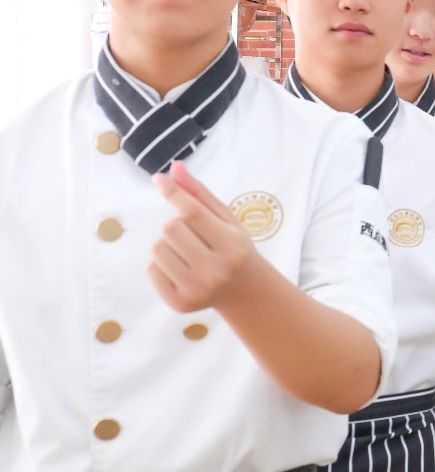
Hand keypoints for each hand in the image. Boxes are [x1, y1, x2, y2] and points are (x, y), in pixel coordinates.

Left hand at [148, 161, 259, 312]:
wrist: (245, 291)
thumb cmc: (233, 248)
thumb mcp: (226, 220)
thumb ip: (200, 194)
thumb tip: (175, 168)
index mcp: (232, 245)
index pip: (192, 213)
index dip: (173, 193)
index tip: (159, 179)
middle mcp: (216, 269)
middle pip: (170, 229)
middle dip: (175, 225)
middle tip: (193, 235)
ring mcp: (197, 289)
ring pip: (157, 249)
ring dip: (166, 244)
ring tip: (187, 252)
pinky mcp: (180, 303)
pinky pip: (151, 270)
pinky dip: (161, 265)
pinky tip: (181, 269)